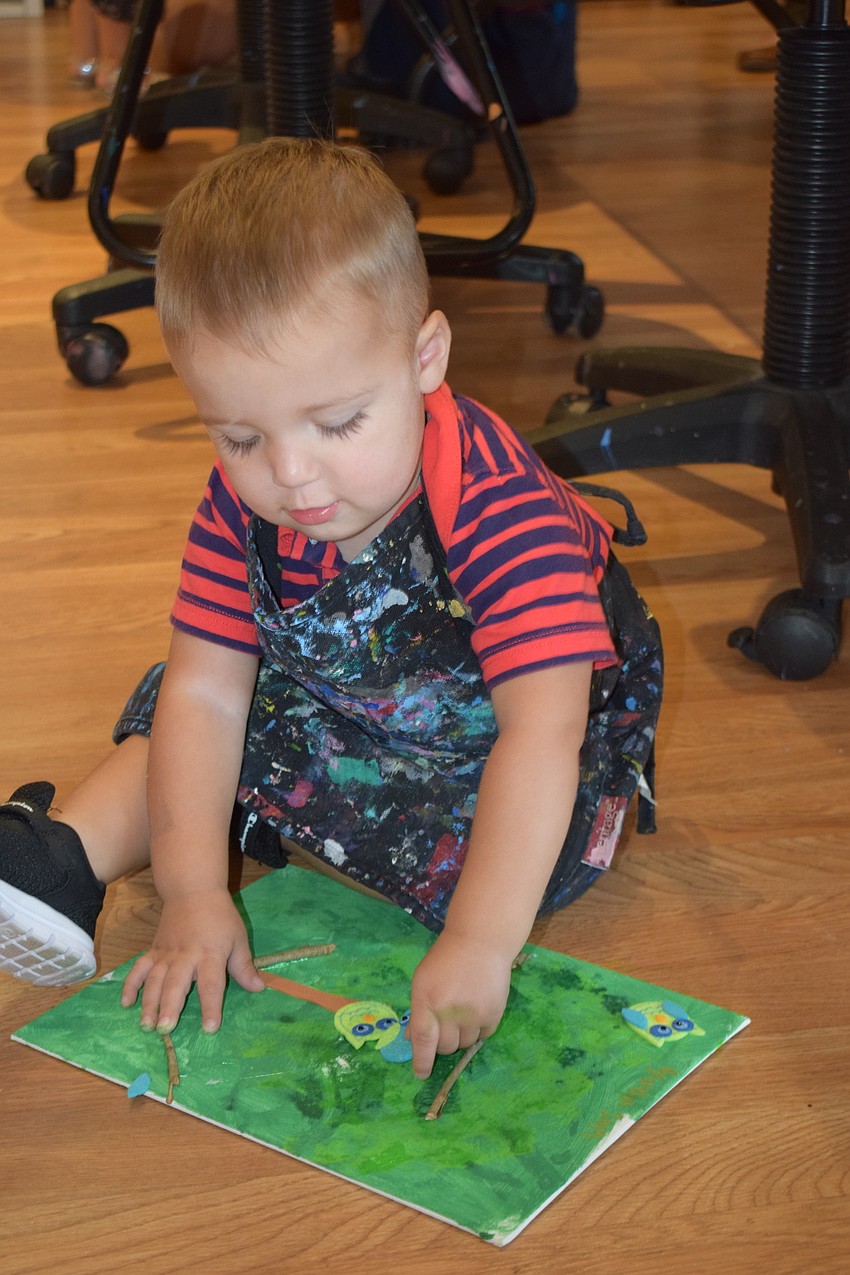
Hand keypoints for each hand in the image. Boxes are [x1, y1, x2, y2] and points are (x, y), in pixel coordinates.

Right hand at [120, 888, 264, 1033]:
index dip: (211, 1007)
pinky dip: (130, 985)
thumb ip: (244, 967)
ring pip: (155, 979)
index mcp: (210, 954)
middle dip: (170, 1006)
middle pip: (176, 983)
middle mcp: (186, 955)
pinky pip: (139, 969)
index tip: (210, 1029)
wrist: (193, 890)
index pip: (211, 984)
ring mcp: (166, 953)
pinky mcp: (153, 950)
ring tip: (147, 1025)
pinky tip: (126, 1003)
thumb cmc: (220, 917)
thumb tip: (259, 988)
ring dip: (149, 1002)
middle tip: (166, 1028)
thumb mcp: (238, 939)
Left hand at [407, 931, 512, 1078]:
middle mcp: (449, 1011)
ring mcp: (473, 1014)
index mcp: (427, 1001)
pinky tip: (476, 1009)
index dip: (421, 1060)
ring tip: (461, 1013)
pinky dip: (477, 1029)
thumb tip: (411, 1040)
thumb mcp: (422, 980)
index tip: (421, 1074)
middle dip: (442, 1042)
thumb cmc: (445, 959)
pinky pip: (483, 1036)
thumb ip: (418, 1010)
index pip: (422, 1039)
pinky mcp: (493, 1014)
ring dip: (460, 1036)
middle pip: (445, 1047)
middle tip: (444, 1025)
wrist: (480, 941)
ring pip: (464, 1044)